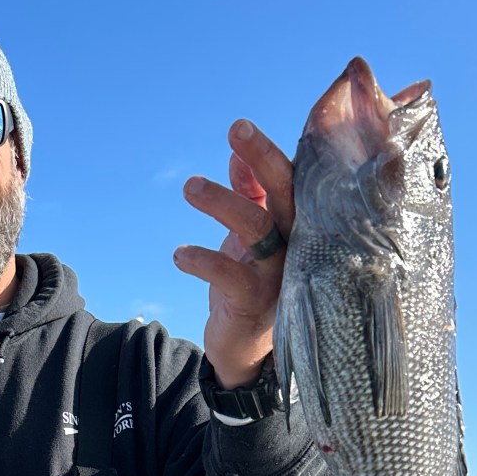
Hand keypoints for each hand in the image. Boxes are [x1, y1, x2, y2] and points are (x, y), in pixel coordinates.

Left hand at [173, 119, 293, 387]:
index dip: (269, 152)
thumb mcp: (251, 237)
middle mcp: (297, 244)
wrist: (246, 349)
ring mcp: (280, 273)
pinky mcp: (255, 301)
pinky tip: (179, 255)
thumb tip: (237, 155)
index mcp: (297, 224)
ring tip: (189, 187)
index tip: (239, 126)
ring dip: (222, 202)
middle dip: (262, 158)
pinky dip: (201, 260)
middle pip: (286, 192)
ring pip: (257, 227)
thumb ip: (248, 195)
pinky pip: (229, 274)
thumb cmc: (253, 282)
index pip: (292, 179)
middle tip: (235, 130)